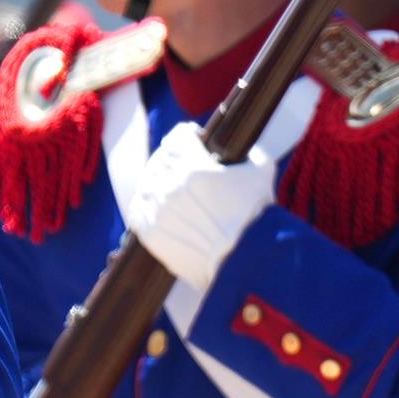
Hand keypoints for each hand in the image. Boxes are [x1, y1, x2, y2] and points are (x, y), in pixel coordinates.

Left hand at [123, 119, 276, 287]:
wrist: (244, 261)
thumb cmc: (256, 217)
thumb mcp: (261, 172)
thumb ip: (251, 154)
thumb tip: (247, 150)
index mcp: (193, 167)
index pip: (176, 137)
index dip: (185, 136)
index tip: (190, 139)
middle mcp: (171, 186)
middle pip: (160, 160)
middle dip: (171, 158)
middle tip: (181, 165)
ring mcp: (158, 210)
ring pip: (146, 184)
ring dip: (157, 182)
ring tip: (170, 189)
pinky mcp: (151, 234)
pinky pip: (136, 211)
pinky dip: (144, 206)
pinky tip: (156, 208)